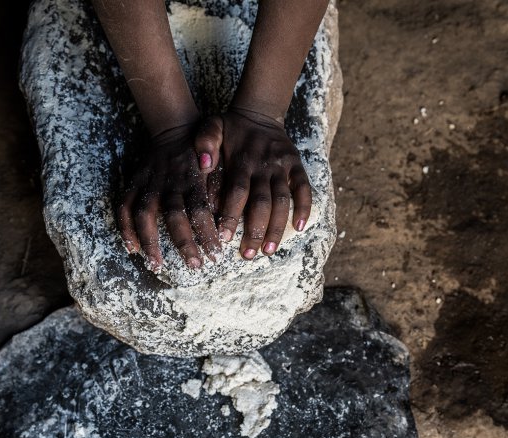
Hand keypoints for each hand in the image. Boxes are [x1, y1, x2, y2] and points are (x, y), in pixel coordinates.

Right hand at [119, 124, 220, 270]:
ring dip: (149, 241)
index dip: (207, 234)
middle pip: (174, 216)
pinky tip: (133, 248)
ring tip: (156, 264)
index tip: (216, 255)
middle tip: (194, 266)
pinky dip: (125, 228)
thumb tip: (225, 218)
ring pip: (145, 214)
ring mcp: (149, 183)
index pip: (201, 210)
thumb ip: (219, 191)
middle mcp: (170, 183)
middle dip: (183, 243)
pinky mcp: (134, 183)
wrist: (175, 130)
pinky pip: (125, 206)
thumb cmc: (200, 156)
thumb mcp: (216, 168)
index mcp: (193, 180)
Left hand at [195, 107, 311, 258]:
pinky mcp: (296, 166)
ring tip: (268, 250)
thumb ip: (205, 143)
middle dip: (255, 230)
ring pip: (282, 201)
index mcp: (242, 160)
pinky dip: (304, 208)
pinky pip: (304, 188)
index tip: (225, 238)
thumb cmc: (230, 127)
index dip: (232, 215)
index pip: (237, 192)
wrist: (259, 111)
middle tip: (248, 255)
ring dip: (276, 227)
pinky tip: (298, 228)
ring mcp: (282, 166)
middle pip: (261, 202)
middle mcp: (264, 165)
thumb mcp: (212, 127)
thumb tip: (203, 165)